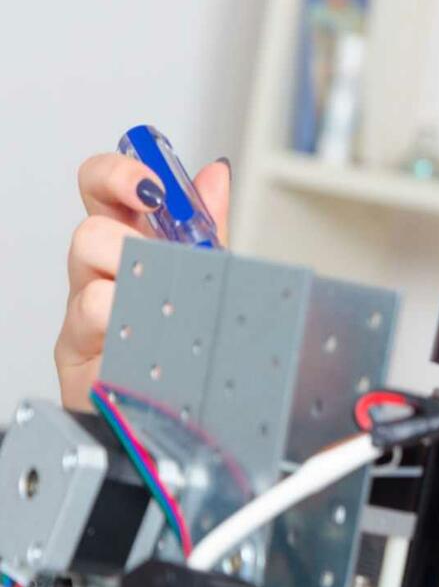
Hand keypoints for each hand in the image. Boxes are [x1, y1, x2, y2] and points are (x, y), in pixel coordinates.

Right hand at [55, 153, 230, 409]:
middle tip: (164, 260)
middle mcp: (99, 274)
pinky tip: (151, 333)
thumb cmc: (180, 342)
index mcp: (128, 244)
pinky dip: (127, 318)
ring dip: (133, 279)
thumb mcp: (205, 274)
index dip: (119, 173)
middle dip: (131, 237)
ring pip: (87, 272)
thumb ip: (206, 225)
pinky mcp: (77, 350)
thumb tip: (213, 174)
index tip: (149, 182)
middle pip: (89, 229)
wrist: (172, 413)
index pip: (103, 189)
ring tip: (164, 303)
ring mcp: (84, 312)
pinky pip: (93, 316)